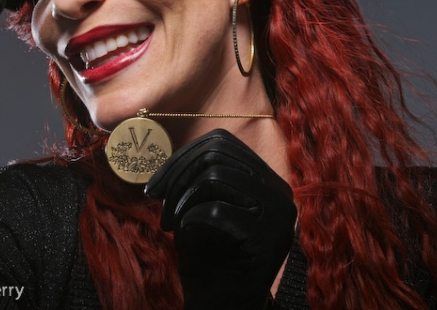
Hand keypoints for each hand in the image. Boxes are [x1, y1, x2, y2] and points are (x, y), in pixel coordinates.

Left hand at [145, 129, 296, 309]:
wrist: (224, 307)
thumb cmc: (209, 259)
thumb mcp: (203, 207)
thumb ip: (200, 175)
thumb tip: (177, 155)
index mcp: (266, 180)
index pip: (223, 142)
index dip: (182, 156)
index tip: (156, 184)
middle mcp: (280, 191)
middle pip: (218, 153)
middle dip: (177, 175)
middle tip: (158, 205)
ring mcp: (279, 214)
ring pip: (216, 175)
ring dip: (182, 199)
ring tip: (170, 224)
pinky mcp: (270, 239)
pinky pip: (216, 211)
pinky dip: (190, 221)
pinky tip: (185, 239)